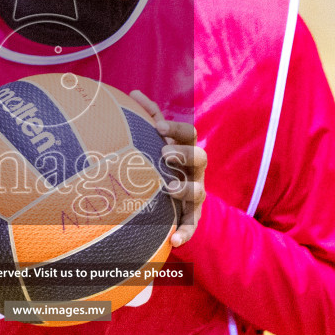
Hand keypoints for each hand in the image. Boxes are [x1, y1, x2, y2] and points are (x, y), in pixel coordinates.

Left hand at [130, 90, 205, 245]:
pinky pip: (192, 225)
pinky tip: (174, 241)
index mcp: (186, 150)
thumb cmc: (161, 164)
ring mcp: (195, 194)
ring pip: (199, 191)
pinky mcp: (191, 216)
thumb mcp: (158, 142)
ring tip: (169, 188)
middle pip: (200, 158)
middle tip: (165, 153)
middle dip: (185, 154)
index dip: (177, 129)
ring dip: (186, 189)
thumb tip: (134, 93)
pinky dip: (185, 233)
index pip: (189, 134)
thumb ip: (149, 116)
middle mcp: (194, 171)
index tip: (158, 128)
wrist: (173, 198)